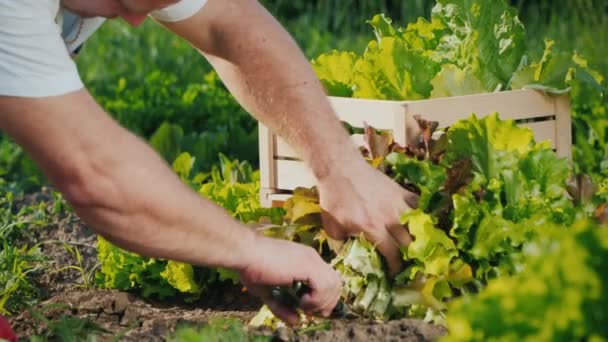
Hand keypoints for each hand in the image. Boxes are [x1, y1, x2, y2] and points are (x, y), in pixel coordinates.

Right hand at [239, 235, 341, 324]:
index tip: (311, 310)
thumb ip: (283, 307)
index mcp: (305, 260)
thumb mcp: (269, 293)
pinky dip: (316, 299)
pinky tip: (301, 301)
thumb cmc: (252, 268)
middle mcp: (312, 258)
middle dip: (327, 303)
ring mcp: (311, 260)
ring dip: (321, 302)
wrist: (245, 252)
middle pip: (336, 283)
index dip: (324, 298)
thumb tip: (296, 322)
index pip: (329, 279)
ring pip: (334, 285)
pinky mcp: (308, 265)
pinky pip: (324, 287)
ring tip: (302, 305)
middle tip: (311, 312)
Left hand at [317, 158, 417, 275]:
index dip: (396, 267)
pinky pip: (417, 204)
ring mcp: (397, 202)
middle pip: (410, 242)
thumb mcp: (331, 227)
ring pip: (418, 224)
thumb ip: (342, 245)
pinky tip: (419, 220)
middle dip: (410, 256)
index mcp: (373, 228)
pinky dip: (420, 213)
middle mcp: (390, 217)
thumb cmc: (334, 198)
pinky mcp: (400, 190)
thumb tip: (349, 257)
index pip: (392, 254)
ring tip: (416, 244)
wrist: (340, 169)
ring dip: (418, 236)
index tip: (394, 273)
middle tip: (407, 261)